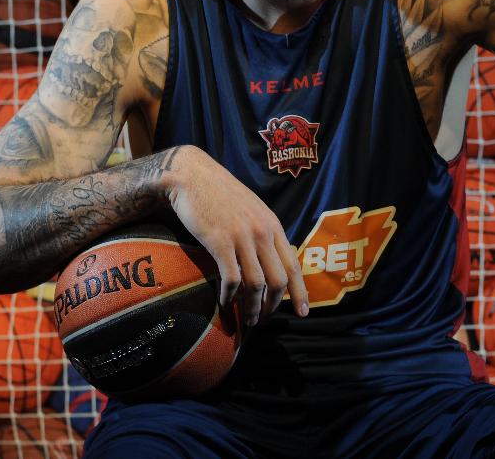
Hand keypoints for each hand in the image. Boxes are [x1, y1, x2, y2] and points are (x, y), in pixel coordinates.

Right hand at [165, 145, 308, 325]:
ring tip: (248, 319)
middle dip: (274, 305)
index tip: (302, 312)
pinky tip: (225, 303)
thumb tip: (271, 260)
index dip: (300, 292)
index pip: (294, 264)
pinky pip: (232, 279)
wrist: (192, 175)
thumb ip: (263, 233)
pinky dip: (230, 296)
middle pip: (279, 279)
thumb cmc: (219, 193)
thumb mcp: (251, 210)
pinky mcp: (220, 242)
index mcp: (273, 225)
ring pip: (257, 284)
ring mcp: (242, 237)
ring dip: (252, 307)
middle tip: (265, 319)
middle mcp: (262, 232)